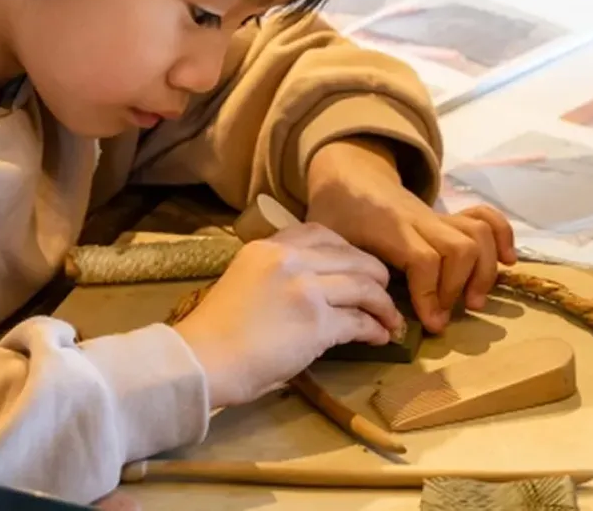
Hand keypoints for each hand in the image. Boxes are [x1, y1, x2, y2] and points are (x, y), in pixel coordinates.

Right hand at [171, 222, 402, 408]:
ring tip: (390, 319)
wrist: (202, 359)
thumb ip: (277, 273)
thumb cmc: (217, 330)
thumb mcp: (244, 280)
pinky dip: (375, 329)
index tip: (357, 266)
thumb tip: (313, 285)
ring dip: (383, 305)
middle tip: (383, 292)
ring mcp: (305, 289)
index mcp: (268, 247)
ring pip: (364, 287)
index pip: (322, 233)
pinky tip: (379, 337)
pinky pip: (360, 321)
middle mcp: (290, 259)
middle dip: (375, 275)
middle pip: (352, 257)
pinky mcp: (317, 323)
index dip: (348, 250)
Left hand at [303, 137, 515, 333]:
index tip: (431, 322)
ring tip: (474, 302)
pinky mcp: (447, 216)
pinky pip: (485, 217)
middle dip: (459, 287)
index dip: (431, 293)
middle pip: (459, 247)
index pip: (422, 259)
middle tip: (446, 317)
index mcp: (388, 227)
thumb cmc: (335, 211)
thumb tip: (371, 316)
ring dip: (484, 270)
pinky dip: (502, 236)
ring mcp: (437, 216)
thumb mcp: (330, 241)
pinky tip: (508, 262)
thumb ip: (349, 273)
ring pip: (477, 233)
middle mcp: (419, 219)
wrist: (348, 173)